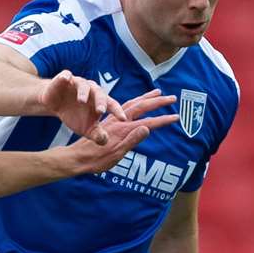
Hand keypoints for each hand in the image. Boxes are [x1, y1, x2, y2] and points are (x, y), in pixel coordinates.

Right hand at [36, 70, 127, 143]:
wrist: (55, 104)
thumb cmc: (74, 115)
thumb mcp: (85, 128)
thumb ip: (96, 134)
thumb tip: (104, 141)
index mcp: (99, 101)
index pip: (111, 105)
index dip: (117, 111)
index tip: (123, 119)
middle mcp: (91, 89)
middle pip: (99, 93)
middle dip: (100, 102)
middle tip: (101, 111)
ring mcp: (77, 83)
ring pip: (83, 85)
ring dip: (83, 92)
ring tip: (81, 101)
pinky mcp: (64, 78)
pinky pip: (66, 76)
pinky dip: (66, 77)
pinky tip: (65, 79)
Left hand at [57, 93, 179, 175]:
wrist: (77, 157)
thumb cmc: (96, 160)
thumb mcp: (116, 153)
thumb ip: (131, 140)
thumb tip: (147, 128)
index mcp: (123, 129)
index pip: (148, 122)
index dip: (163, 120)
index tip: (176, 117)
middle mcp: (119, 121)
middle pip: (142, 107)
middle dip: (158, 102)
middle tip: (173, 98)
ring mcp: (114, 120)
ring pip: (133, 104)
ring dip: (147, 98)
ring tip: (158, 93)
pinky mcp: (109, 122)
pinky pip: (125, 107)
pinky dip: (135, 102)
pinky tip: (137, 103)